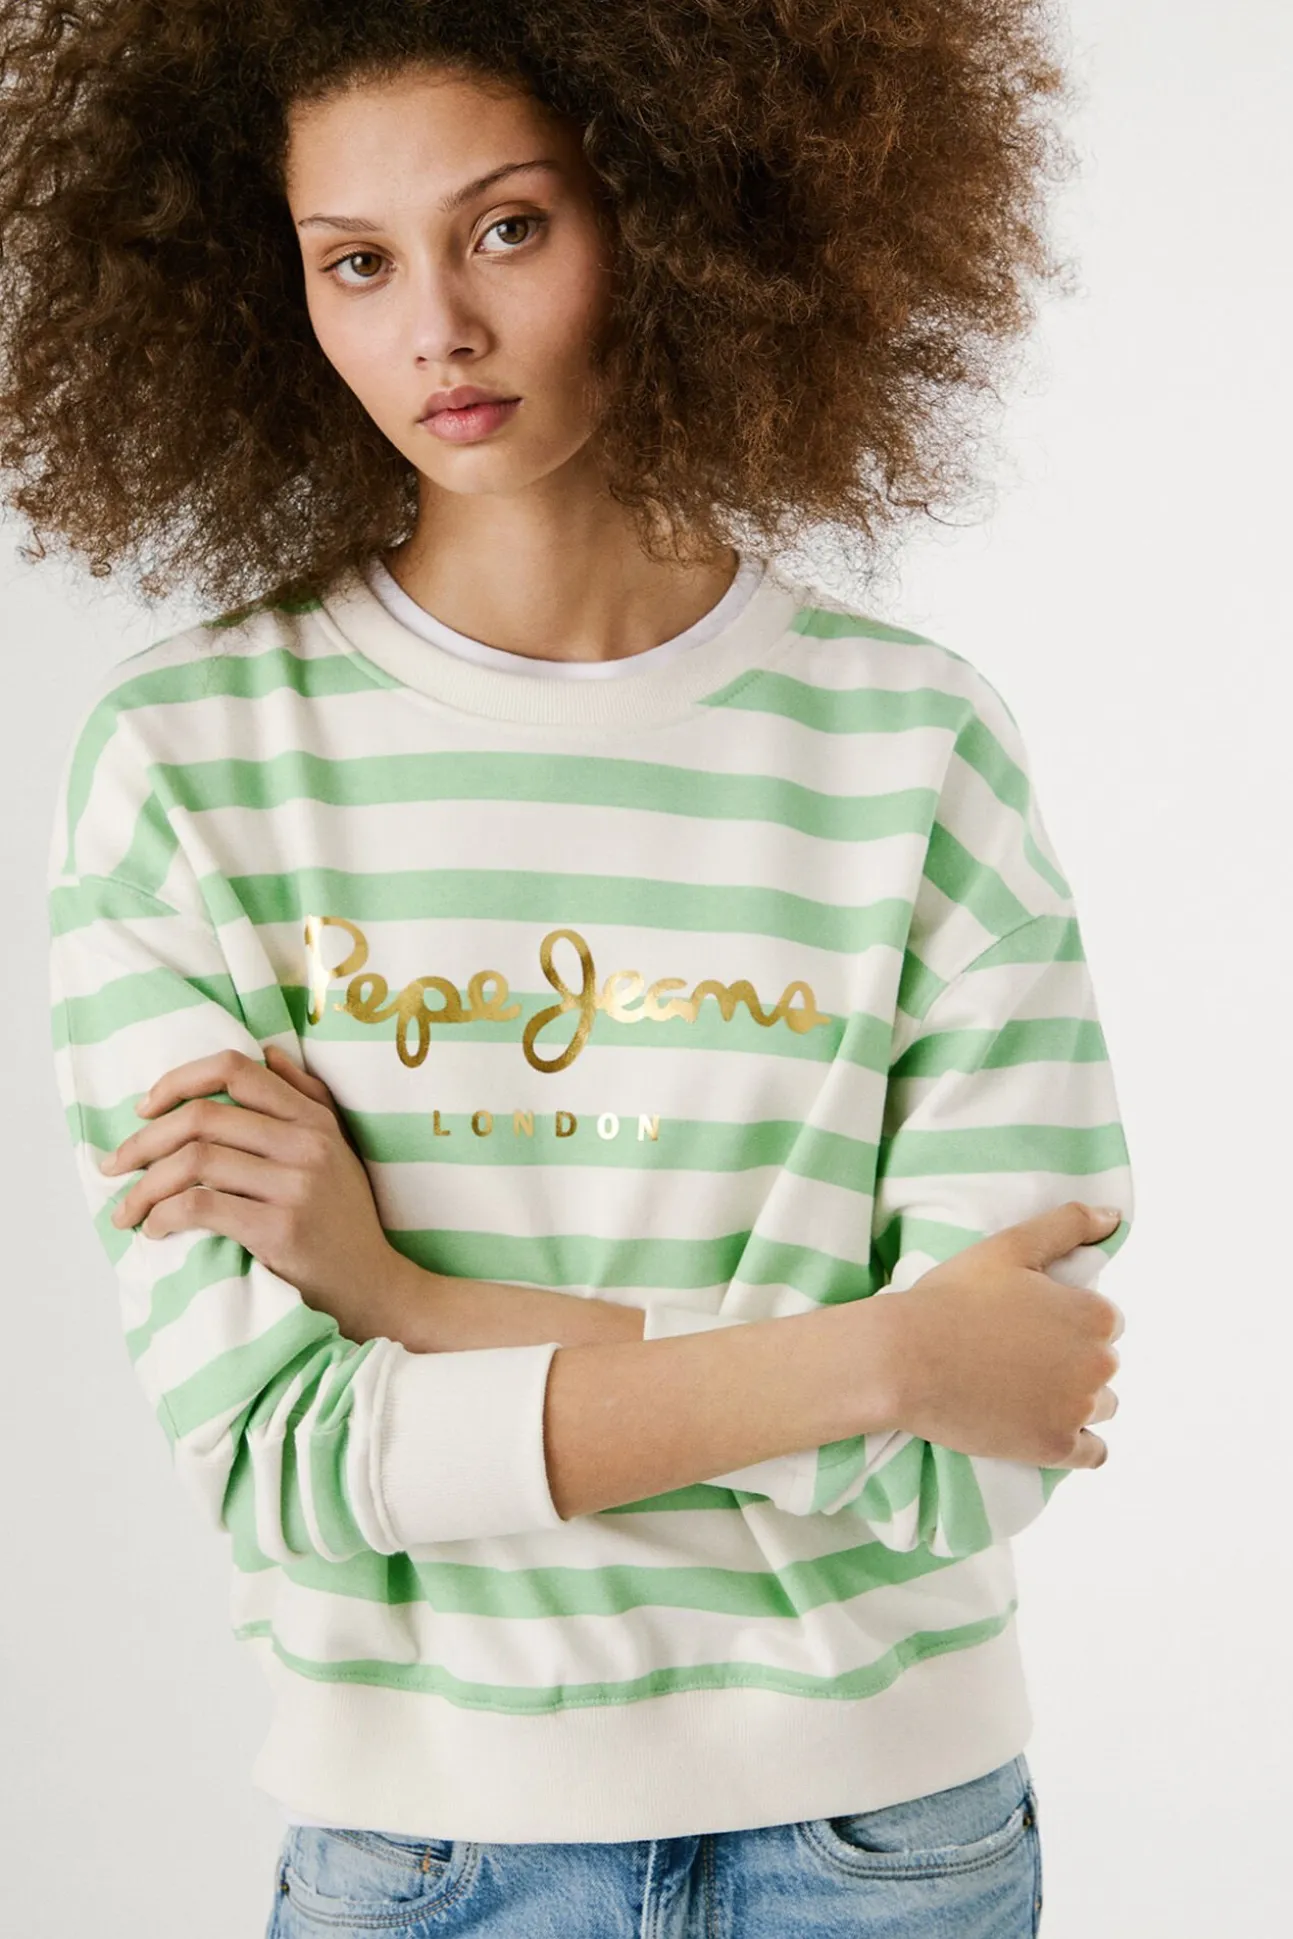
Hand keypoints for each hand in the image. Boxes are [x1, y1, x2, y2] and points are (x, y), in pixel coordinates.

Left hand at [99, 1044, 405, 1338]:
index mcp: (313, 1118)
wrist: (373, 1285)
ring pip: (194, 1162)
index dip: (178, 1080)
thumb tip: (268, 1053)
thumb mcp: (338, 1149)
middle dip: (144, 1140)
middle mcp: (307, 1143)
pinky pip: (201, 1207)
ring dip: (144, 1186)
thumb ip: (308, 1097)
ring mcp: (295, 1186)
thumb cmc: (344, 1218)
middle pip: (202, 1117)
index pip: (235, 1071)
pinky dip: (164, 1215)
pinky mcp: (280, 1230)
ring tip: (127, 1210)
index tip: (144, 1107)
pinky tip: (155, 1229)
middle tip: (115, 1165)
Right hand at [864, 1200, 1125, 1469]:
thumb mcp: (1009, 1246)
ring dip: (1075, 1399)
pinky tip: (1045, 1426)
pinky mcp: (1055, 1448)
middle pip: (1103, 1364)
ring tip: (1024, 1390)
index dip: (1068, 1320)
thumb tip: (1115, 1217)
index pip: (1106, 1321)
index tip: (1031, 1323)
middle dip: (1072, 1359)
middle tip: (1019, 1355)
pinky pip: (1094, 1452)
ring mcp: (1077, 1411)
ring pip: (1100, 1405)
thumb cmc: (953, 1297)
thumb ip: (1068, 1226)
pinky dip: (1078, 1442)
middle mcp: (1098, 1365)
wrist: (905, 1359)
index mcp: (1094, 1315)